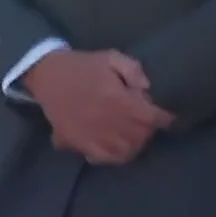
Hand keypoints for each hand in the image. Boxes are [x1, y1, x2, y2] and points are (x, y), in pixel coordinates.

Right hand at [26, 49, 172, 164]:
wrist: (47, 76)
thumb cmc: (82, 66)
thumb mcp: (110, 57)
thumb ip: (133, 70)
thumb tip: (148, 89)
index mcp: (115, 98)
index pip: (150, 117)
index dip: (164, 118)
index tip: (168, 116)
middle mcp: (106, 121)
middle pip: (140, 136)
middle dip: (149, 130)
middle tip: (150, 122)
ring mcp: (92, 136)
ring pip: (125, 151)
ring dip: (136, 143)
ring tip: (136, 134)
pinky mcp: (79, 143)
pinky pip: (104, 158)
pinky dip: (117, 155)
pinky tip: (119, 146)